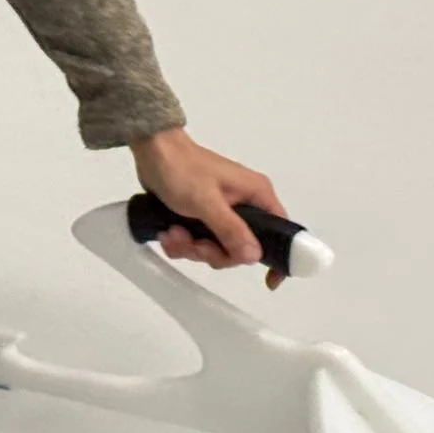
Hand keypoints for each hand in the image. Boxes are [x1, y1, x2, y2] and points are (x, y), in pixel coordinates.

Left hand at [131, 128, 289, 288]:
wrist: (152, 151)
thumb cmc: (180, 168)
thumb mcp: (206, 201)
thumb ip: (230, 229)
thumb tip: (253, 256)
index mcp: (257, 195)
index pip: (281, 232)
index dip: (276, 257)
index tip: (267, 281)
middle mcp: (245, 205)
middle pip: (241, 249)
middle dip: (213, 252)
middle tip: (193, 243)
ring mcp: (223, 212)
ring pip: (217, 248)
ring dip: (192, 247)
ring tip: (172, 232)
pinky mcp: (202, 216)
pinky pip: (199, 241)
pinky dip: (182, 242)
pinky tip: (167, 232)